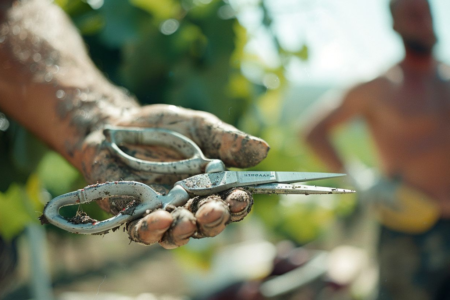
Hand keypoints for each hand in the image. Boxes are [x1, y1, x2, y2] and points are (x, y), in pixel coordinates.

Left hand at [79, 104, 269, 248]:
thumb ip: (228, 140)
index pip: (232, 202)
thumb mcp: (200, 128)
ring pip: (178, 234)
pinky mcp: (134, 216)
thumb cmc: (166, 128)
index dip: (239, 204)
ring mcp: (163, 213)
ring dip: (184, 231)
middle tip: (213, 211)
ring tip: (185, 222)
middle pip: (208, 223)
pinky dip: (151, 230)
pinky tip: (157, 220)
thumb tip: (264, 149)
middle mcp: (191, 205)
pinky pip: (143, 232)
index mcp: (212, 186)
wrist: (119, 125)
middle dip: (213, 220)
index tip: (239, 198)